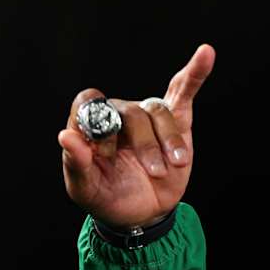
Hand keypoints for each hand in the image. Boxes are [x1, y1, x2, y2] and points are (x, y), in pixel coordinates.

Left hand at [57, 44, 215, 228]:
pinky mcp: (175, 120)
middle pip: (130, 111)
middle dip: (143, 144)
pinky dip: (195, 72)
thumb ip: (76, 163)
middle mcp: (117, 115)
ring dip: (167, 141)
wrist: (139, 215)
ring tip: (170, 167)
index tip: (106, 153)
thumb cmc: (106, 197)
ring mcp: (146, 117)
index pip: (89, 103)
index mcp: (90, 127)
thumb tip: (64, 135)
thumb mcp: (85, 188)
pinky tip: (205, 54)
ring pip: (157, 111)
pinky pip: (183, 90)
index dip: (98, 124)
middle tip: (150, 172)